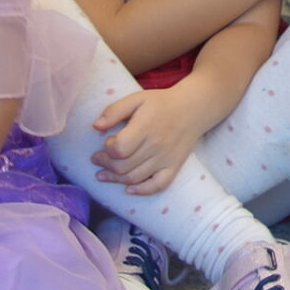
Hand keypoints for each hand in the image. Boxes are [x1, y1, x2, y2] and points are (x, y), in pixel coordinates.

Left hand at [90, 85, 214, 196]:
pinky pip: (158, 185)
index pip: (119, 149)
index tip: (107, 142)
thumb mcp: (136, 99)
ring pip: (135, 178)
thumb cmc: (161, 103)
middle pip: (123, 166)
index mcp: (146, 127)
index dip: (107, 149)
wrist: (194, 107)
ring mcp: (166, 158)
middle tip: (98, 159)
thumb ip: (114, 111)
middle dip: (105, 164)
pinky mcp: (174, 166)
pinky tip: (129, 189)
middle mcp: (156, 145)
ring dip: (115, 179)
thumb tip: (95, 127)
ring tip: (104, 174)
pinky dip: (142, 190)